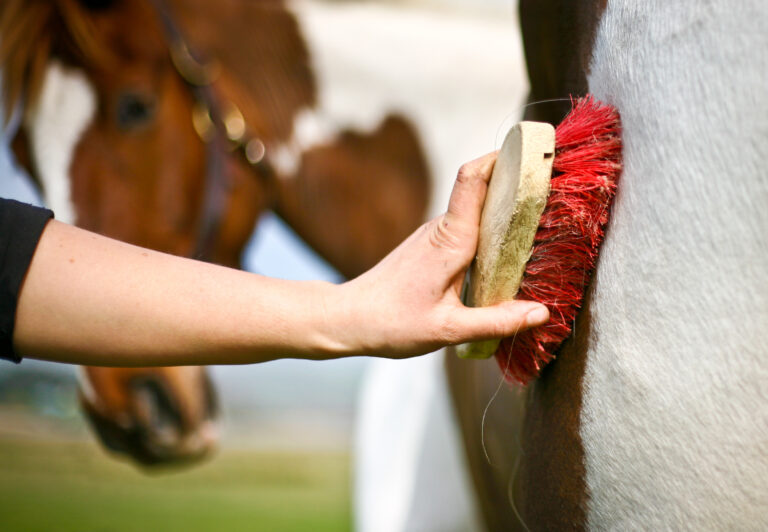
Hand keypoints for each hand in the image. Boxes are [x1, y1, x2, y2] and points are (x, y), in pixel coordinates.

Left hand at [329, 152, 549, 356]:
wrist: (349, 318)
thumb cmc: (393, 323)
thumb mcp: (449, 330)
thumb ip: (497, 321)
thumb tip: (542, 312)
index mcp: (450, 240)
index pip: (473, 179)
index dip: (501, 158)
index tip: (533, 152)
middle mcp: (443, 228)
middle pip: (483, 189)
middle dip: (517, 182)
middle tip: (557, 188)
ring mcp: (436, 235)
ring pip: (477, 210)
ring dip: (506, 209)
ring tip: (543, 218)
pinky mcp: (433, 245)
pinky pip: (468, 227)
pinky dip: (491, 229)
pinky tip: (509, 249)